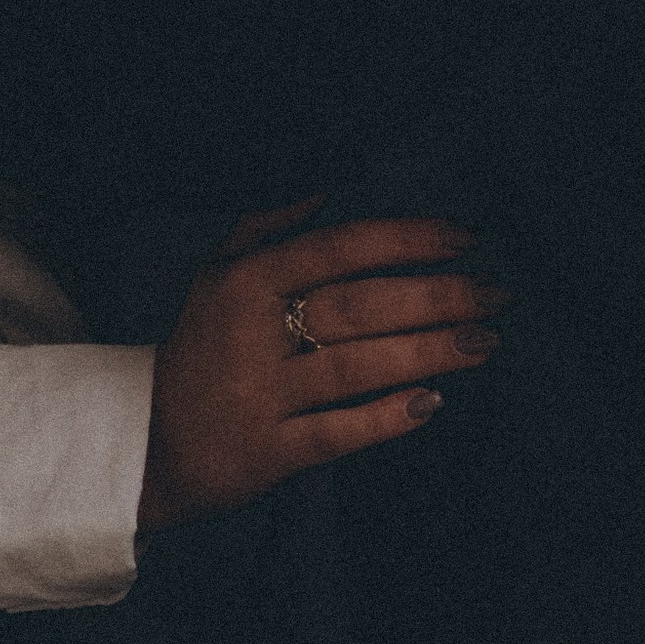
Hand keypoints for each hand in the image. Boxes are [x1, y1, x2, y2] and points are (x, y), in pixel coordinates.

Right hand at [136, 209, 504, 535]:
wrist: (147, 442)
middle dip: (437, 296)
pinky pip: (339, 434)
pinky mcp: (271, 453)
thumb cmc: (199, 350)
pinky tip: (432, 403)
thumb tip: (325, 189)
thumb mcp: (216, 274)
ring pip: (358, 367)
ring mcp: (263, 396)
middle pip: (360, 306)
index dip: (406, 238)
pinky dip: (386, 418)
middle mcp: (255, 333)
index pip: (340, 247)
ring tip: (485, 341)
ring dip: (429, 352)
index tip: (463, 237)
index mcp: (247, 281)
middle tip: (497, 293)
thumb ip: (267, 225)